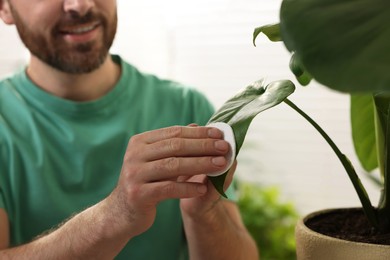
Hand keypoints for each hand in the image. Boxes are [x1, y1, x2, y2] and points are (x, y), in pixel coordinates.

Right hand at [107, 125, 229, 236]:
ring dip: (201, 164)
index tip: (220, 134)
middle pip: (175, 146)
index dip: (199, 133)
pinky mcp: (138, 194)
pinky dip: (188, 188)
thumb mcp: (158, 160)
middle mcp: (135, 155)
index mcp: (140, 142)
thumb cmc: (146, 182)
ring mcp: (134, 174)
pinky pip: (169, 189)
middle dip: (203, 146)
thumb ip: (175, 144)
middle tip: (225, 147)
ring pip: (174, 165)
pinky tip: (203, 188)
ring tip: (221, 164)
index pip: (174, 133)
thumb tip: (199, 126)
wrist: (122, 212)